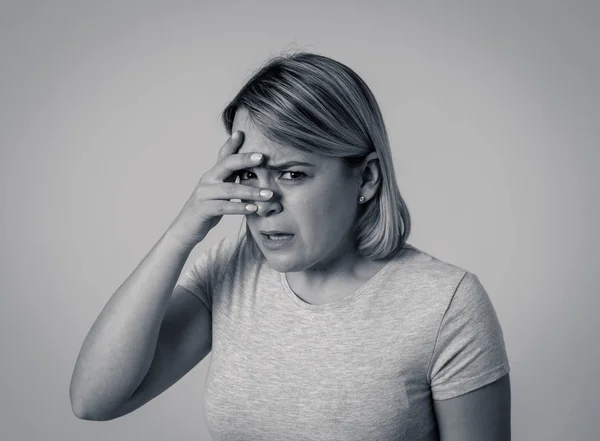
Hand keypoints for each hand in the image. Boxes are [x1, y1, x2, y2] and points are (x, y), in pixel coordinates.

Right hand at [166, 131, 271, 247]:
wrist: (185, 229)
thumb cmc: (207, 209)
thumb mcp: (219, 191)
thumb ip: (231, 180)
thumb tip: (250, 172)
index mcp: (213, 174)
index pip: (223, 155)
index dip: (232, 143)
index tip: (242, 132)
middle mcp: (207, 180)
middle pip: (226, 165)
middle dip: (244, 159)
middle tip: (262, 157)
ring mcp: (204, 194)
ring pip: (230, 189)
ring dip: (251, 191)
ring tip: (268, 194)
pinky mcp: (203, 209)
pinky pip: (224, 207)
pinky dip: (240, 207)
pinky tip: (253, 209)